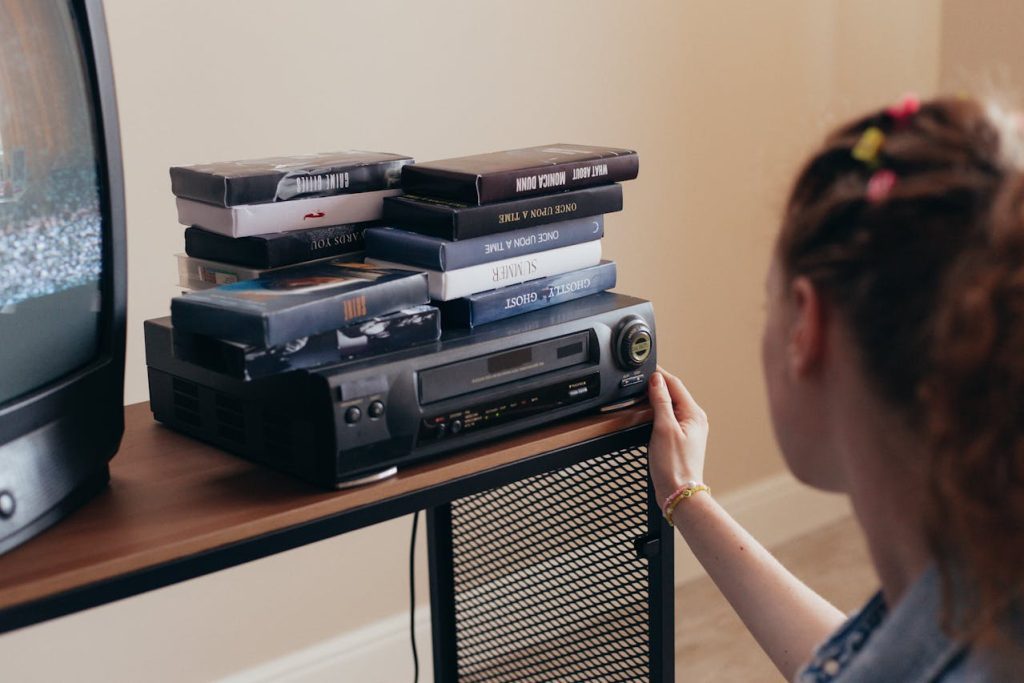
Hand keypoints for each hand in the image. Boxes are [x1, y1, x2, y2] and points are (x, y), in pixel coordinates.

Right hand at [647, 367, 708, 507]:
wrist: (678, 493)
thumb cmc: (674, 466)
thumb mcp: (664, 428)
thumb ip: (660, 401)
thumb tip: (656, 380)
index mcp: (694, 414)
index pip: (675, 384)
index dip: (660, 374)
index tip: (645, 368)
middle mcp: (694, 419)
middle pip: (674, 393)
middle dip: (657, 385)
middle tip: (639, 381)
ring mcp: (689, 429)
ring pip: (671, 405)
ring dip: (656, 398)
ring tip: (641, 394)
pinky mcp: (681, 439)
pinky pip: (669, 417)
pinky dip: (657, 411)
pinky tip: (648, 414)